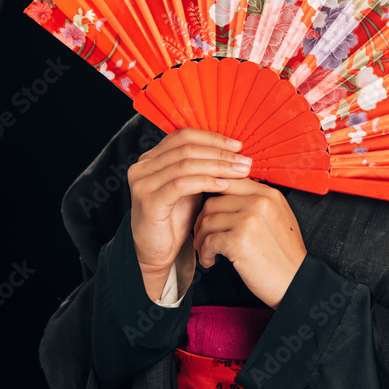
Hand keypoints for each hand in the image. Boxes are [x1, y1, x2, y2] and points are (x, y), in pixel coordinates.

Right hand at [128, 128, 253, 299]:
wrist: (157, 252)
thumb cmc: (174, 219)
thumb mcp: (190, 187)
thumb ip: (202, 168)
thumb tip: (234, 153)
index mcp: (152, 158)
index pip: (184, 135)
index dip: (212, 138)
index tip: (238, 145)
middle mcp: (143, 166)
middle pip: (186, 148)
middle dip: (220, 152)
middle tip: (244, 161)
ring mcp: (143, 183)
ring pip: (185, 164)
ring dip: (217, 166)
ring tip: (239, 172)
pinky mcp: (149, 201)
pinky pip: (181, 184)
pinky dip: (205, 182)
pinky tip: (223, 185)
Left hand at [192, 179, 307, 308]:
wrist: (296, 281)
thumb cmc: (285, 255)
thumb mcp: (278, 218)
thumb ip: (256, 202)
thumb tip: (226, 193)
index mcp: (269, 194)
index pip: (229, 181)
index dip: (211, 194)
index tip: (205, 210)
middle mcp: (260, 202)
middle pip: (213, 201)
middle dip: (202, 221)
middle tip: (203, 236)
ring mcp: (249, 220)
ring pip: (207, 221)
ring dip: (201, 239)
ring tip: (206, 251)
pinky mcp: (239, 241)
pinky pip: (208, 241)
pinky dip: (205, 253)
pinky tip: (210, 260)